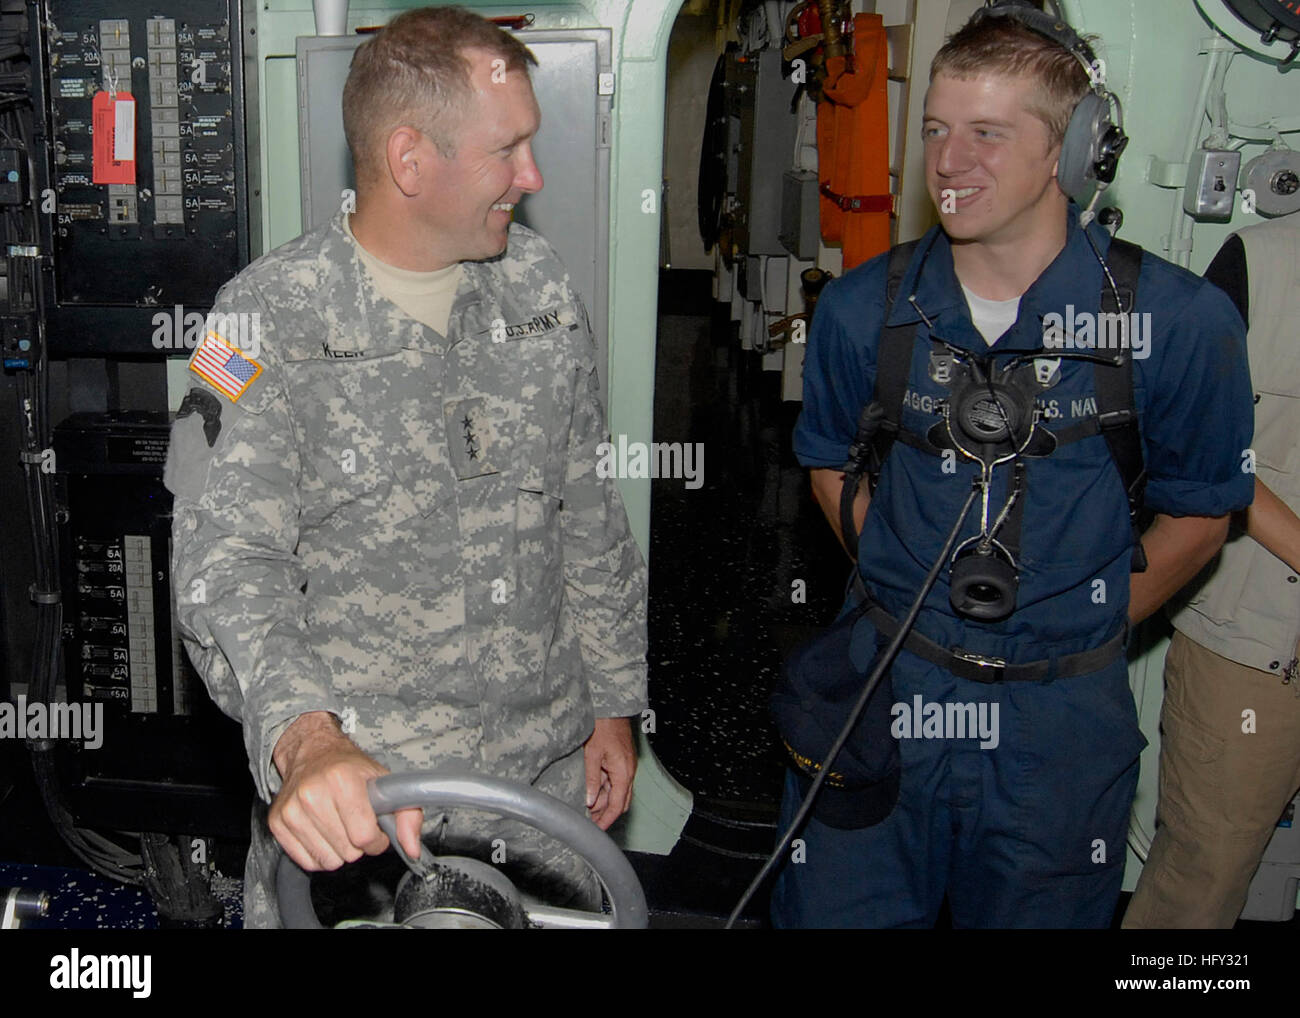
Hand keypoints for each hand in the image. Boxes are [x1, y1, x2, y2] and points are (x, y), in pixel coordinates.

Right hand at [269, 711, 422, 870]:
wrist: (312, 751)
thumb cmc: (350, 768)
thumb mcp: (386, 782)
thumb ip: (408, 816)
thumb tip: (412, 849)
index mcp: (342, 781)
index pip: (364, 836)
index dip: (376, 839)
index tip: (375, 828)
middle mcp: (312, 794)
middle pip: (348, 851)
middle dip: (358, 843)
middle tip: (355, 822)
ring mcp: (292, 810)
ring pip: (327, 861)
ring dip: (339, 850)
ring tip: (339, 825)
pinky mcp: (278, 823)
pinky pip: (307, 862)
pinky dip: (319, 854)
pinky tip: (323, 832)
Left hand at [583, 716, 636, 829]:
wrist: (612, 708)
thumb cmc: (603, 726)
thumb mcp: (592, 754)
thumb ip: (592, 779)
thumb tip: (590, 801)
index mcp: (624, 773)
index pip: (618, 806)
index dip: (607, 820)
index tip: (597, 831)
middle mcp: (628, 772)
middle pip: (620, 802)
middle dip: (605, 813)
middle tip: (589, 822)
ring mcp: (626, 767)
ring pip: (617, 792)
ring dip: (604, 801)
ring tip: (586, 808)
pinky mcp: (622, 762)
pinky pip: (616, 782)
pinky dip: (605, 790)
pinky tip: (593, 791)